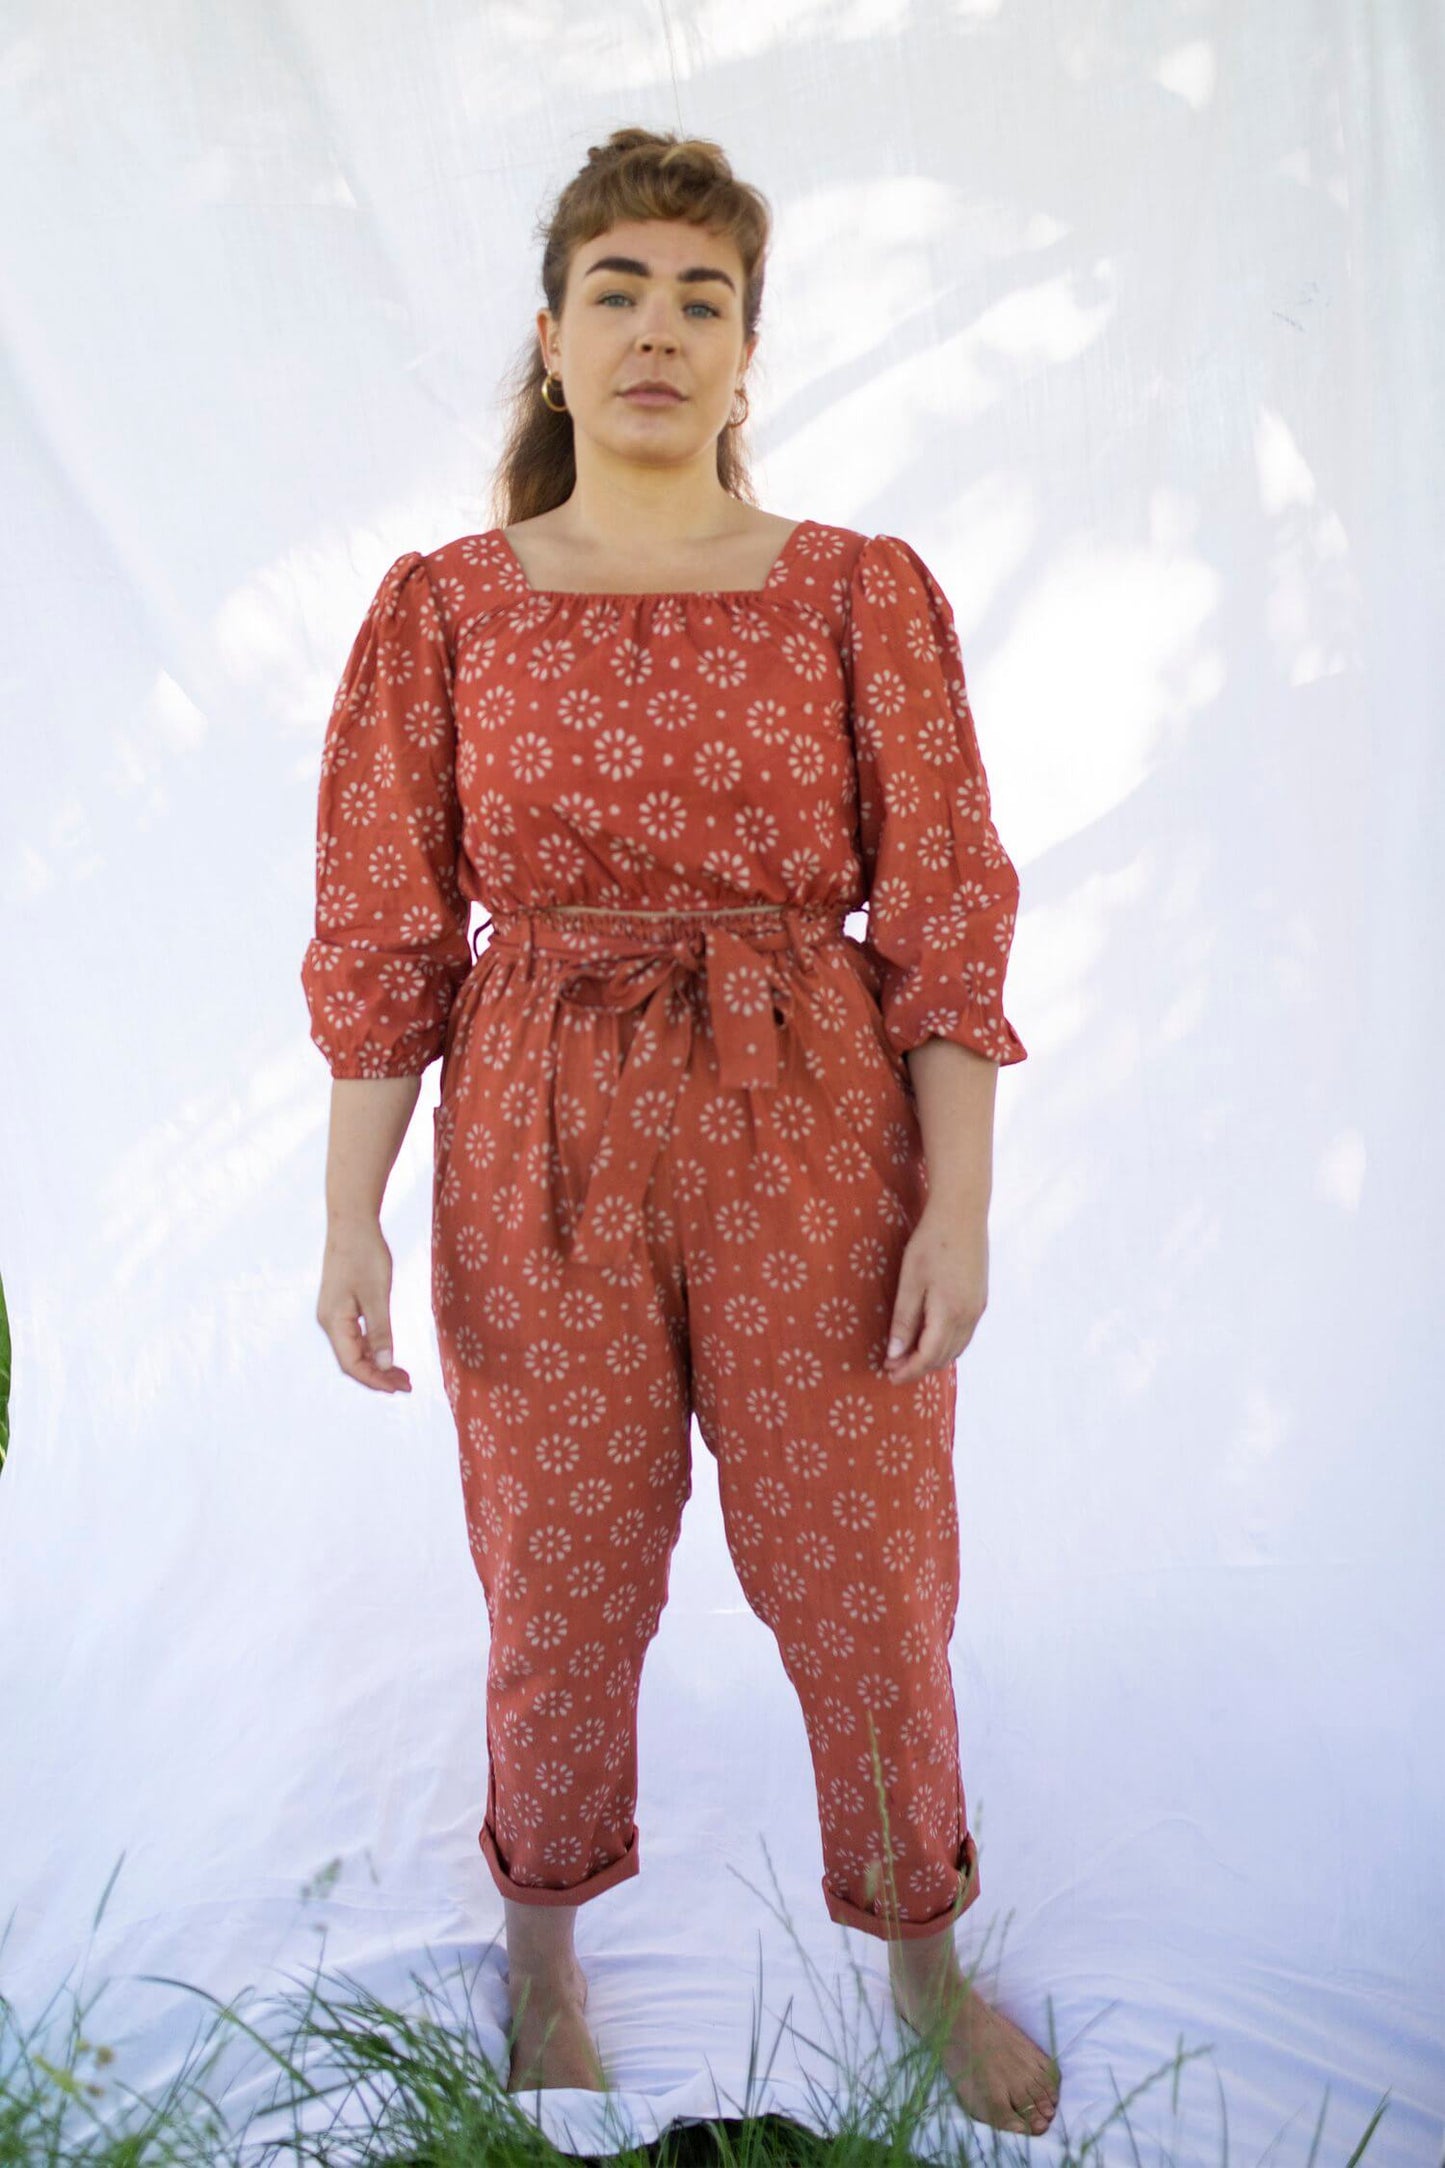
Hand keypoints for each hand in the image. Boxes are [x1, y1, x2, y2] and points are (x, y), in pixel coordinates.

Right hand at [317, 1219, 412, 1392]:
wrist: (352, 1223)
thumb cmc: (365, 1255)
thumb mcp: (377, 1295)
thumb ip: (380, 1332)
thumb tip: (382, 1366)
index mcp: (334, 1322)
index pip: (352, 1364)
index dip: (374, 1380)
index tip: (398, 1389)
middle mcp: (330, 1322)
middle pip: (352, 1361)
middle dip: (378, 1376)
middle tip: (407, 1384)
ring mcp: (334, 1314)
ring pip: (354, 1349)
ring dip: (377, 1364)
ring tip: (403, 1374)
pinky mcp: (341, 1306)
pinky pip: (355, 1336)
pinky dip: (373, 1348)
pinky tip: (388, 1353)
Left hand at [883, 1195, 988, 1384]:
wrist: (963, 1213)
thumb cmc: (931, 1243)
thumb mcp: (910, 1280)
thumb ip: (904, 1319)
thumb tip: (894, 1353)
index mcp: (950, 1313)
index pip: (928, 1356)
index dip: (908, 1370)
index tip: (889, 1374)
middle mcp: (969, 1316)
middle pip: (944, 1357)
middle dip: (919, 1366)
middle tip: (893, 1364)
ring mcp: (978, 1309)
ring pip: (956, 1348)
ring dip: (933, 1357)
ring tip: (908, 1355)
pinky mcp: (980, 1300)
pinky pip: (964, 1335)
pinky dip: (946, 1345)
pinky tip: (930, 1338)